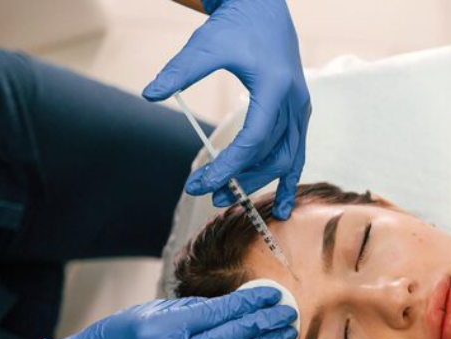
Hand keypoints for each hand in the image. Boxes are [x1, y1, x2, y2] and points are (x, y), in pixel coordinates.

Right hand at [34, 288, 297, 338]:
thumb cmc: (124, 335)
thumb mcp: (155, 311)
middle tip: (288, 315)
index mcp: (165, 328)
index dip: (250, 304)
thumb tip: (239, 305)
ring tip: (284, 337)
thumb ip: (196, 310)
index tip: (273, 296)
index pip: (219, 314)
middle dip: (264, 326)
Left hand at [143, 0, 310, 219]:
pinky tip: (282, 206)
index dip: (228, 167)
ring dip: (261, 182)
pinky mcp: (299, 113)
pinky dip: (290, 180)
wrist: (265, 8)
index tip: (200, 183)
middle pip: (271, 155)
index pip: (252, 141)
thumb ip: (179, 72)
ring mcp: (301, 110)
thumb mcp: (204, 45)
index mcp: (274, 88)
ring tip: (232, 198)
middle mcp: (294, 102)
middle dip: (241, 178)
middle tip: (208, 194)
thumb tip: (149, 94)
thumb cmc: (235, 26)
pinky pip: (297, 153)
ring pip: (287, 158)